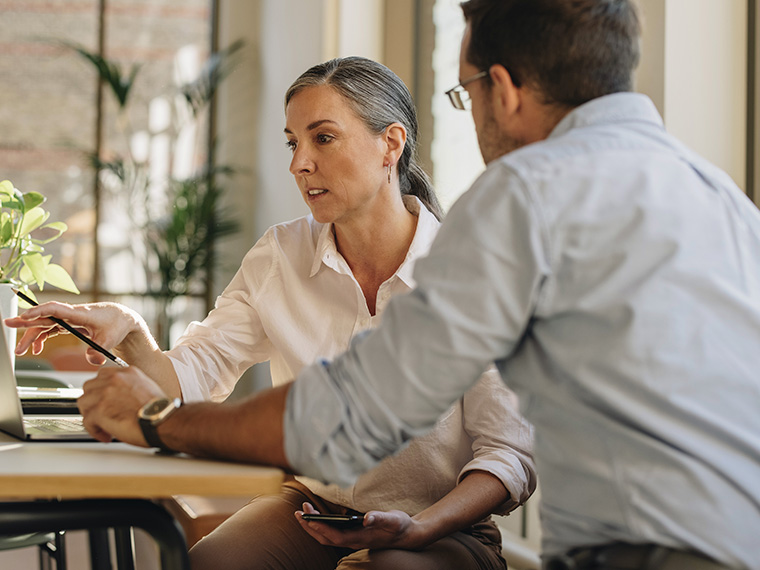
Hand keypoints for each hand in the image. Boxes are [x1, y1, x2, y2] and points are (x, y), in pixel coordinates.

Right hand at [4, 301, 140, 364]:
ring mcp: (69, 319)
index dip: (40, 311)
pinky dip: (42, 338)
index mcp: (80, 314)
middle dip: (26, 321)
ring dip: (32, 336)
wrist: (123, 319)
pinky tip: (36, 349)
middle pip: (45, 317)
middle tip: (8, 324)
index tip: (25, 315)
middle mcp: (72, 314)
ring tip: (21, 351)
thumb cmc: (116, 325)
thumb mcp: (110, 340)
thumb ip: (99, 352)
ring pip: (45, 325)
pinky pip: (51, 330)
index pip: (56, 309)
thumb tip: (91, 360)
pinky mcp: (70, 324)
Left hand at [77, 366, 165, 444]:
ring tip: (103, 426)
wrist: (163, 420)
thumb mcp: (145, 387)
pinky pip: (86, 421)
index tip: (104, 399)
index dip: (101, 390)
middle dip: (93, 401)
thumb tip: (118, 397)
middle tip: (101, 413)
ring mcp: (105, 394)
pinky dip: (94, 431)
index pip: (102, 375)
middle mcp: (114, 379)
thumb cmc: (159, 410)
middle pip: (89, 387)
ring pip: (84, 403)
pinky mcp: (99, 410)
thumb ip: (128, 387)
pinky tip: (106, 435)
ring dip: (91, 416)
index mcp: (127, 372)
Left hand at [295, 502, 425, 550]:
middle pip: (326, 539)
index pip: (334, 537)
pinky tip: (320, 515)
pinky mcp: (355, 535)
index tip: (307, 517)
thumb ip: (380, 518)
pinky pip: (334, 533)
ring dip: (314, 526)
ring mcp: (354, 539)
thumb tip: (367, 517)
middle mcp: (354, 541)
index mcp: (361, 539)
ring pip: (328, 537)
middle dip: (310, 527)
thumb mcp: (393, 520)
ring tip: (304, 512)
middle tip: (298, 511)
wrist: (409, 534)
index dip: (319, 528)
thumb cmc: (401, 526)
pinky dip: (323, 525)